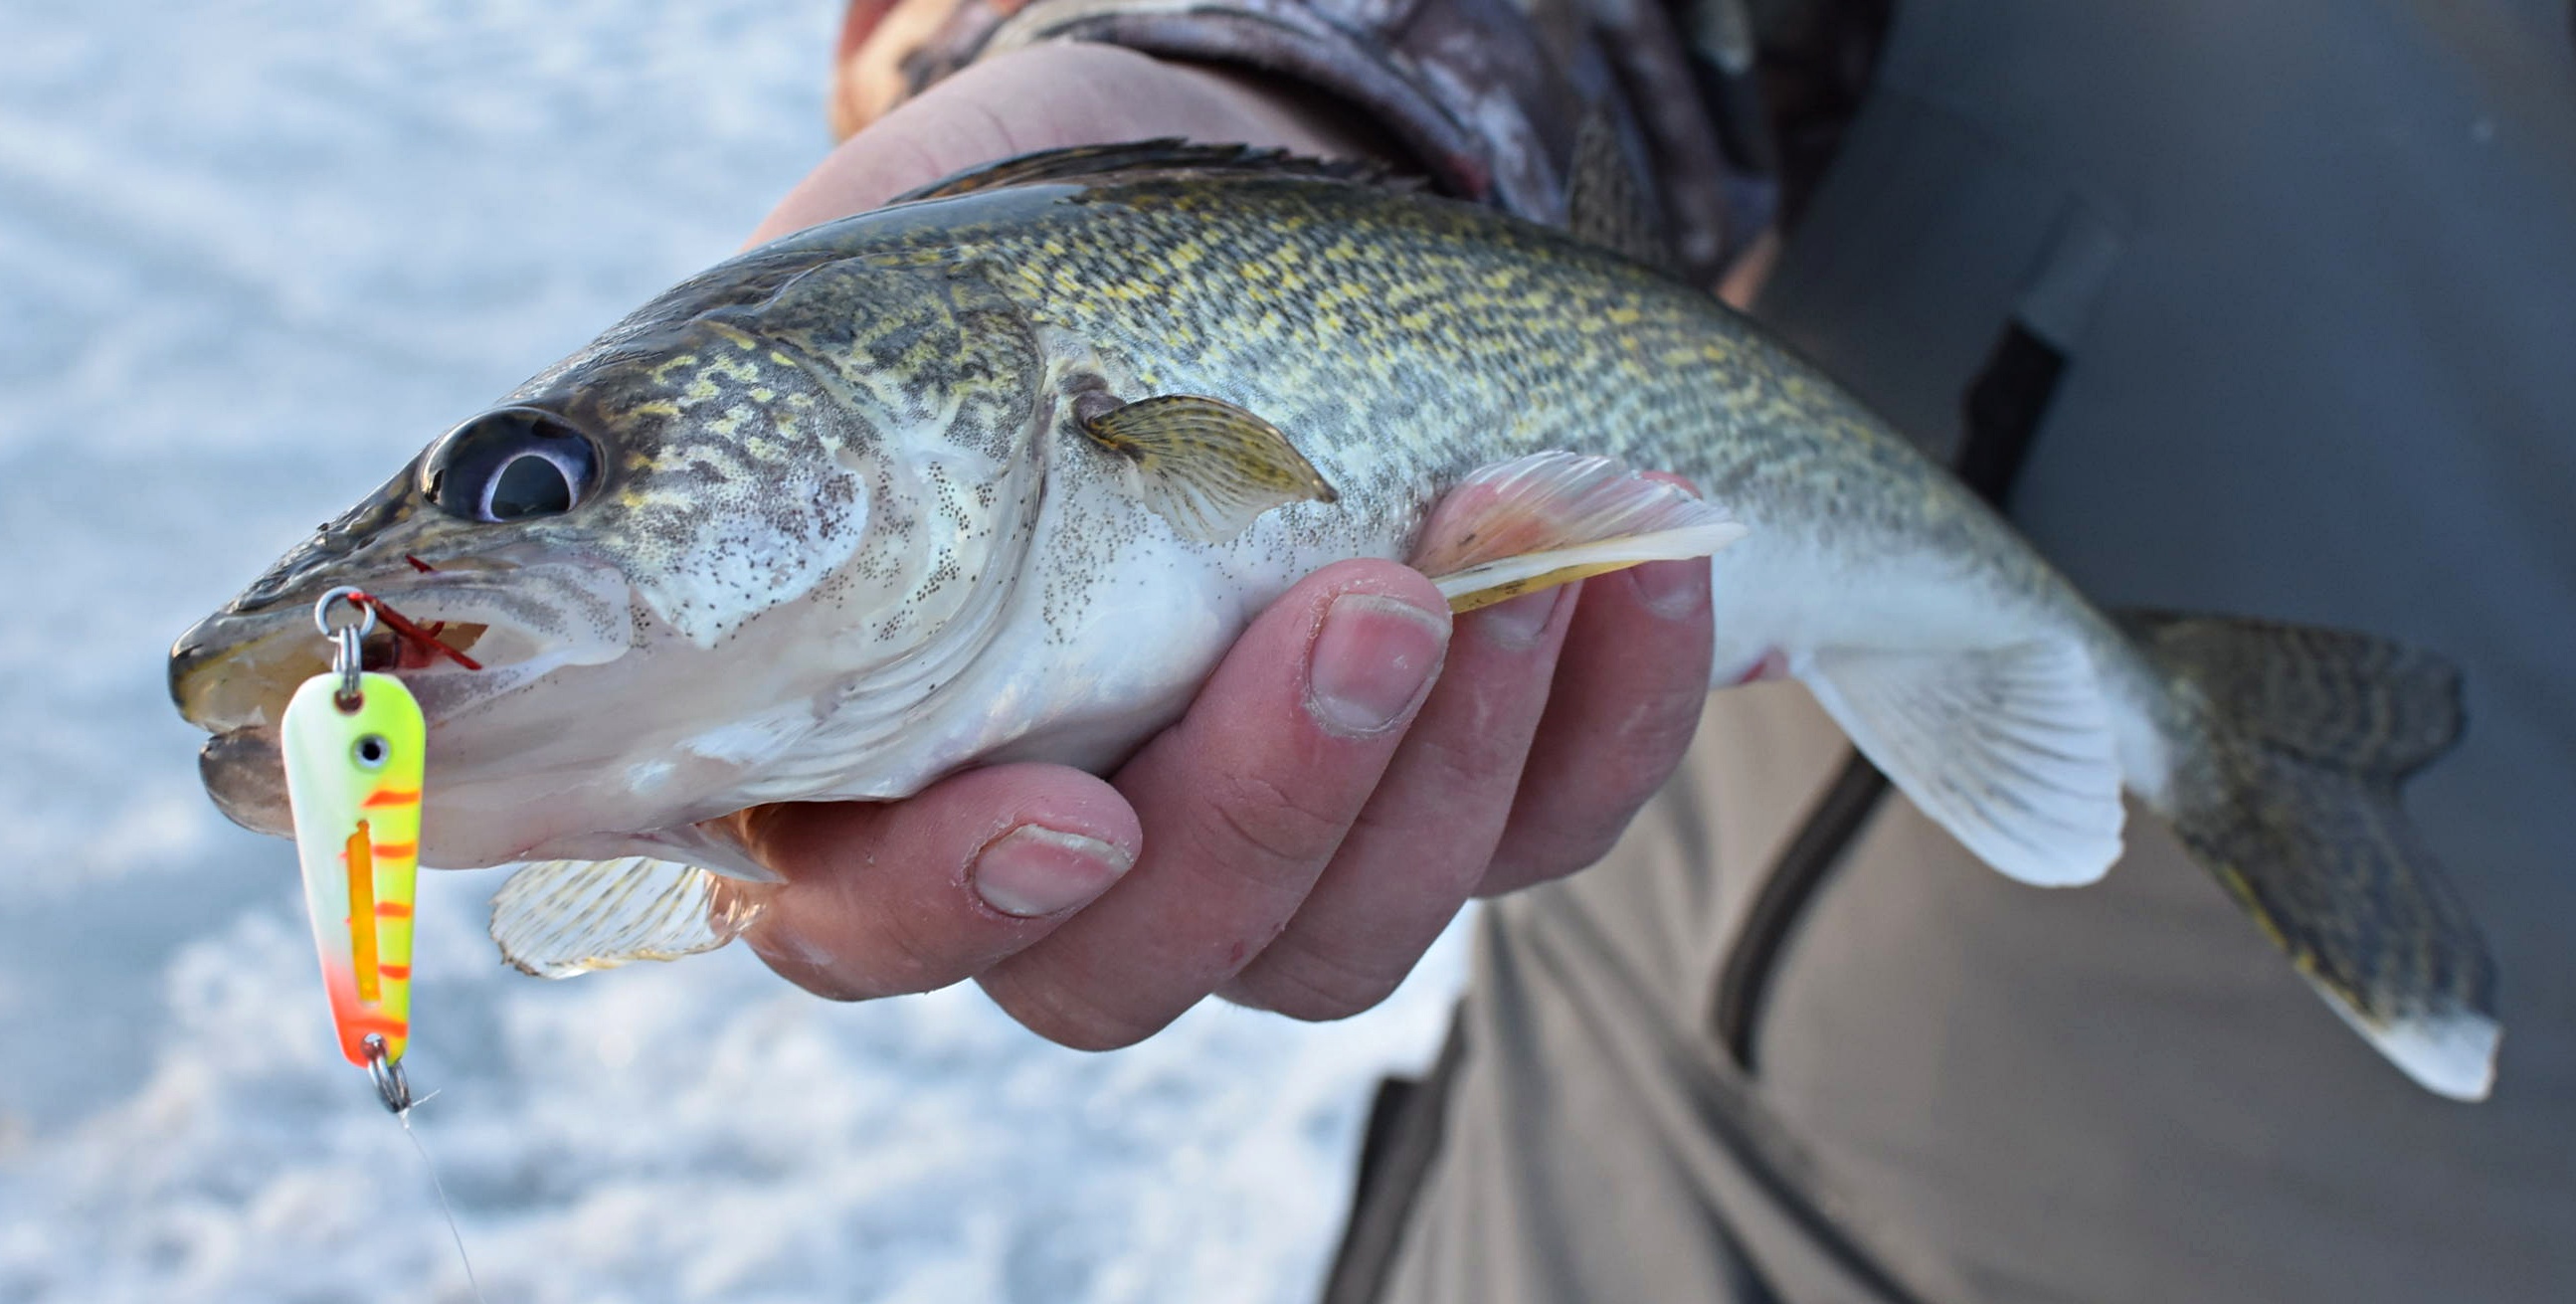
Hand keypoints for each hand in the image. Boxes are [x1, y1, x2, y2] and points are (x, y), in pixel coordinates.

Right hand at [730, 41, 1716, 1045]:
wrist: (1204, 232)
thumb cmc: (996, 287)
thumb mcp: (845, 322)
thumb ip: (728, 451)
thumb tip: (539, 541)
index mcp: (868, 771)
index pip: (867, 924)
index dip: (957, 904)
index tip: (1067, 805)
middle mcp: (1068, 855)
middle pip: (1139, 965)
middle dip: (1274, 800)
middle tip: (1368, 603)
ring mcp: (1268, 845)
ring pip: (1353, 933)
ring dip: (1456, 747)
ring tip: (1521, 529)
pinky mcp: (1448, 803)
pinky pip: (1548, 827)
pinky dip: (1616, 700)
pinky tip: (1646, 546)